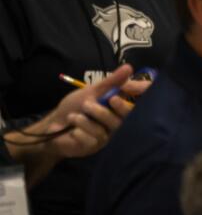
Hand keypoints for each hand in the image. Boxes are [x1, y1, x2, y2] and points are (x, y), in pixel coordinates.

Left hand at [28, 66, 147, 159]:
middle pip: (122, 120)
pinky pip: (93, 140)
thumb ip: (111, 82)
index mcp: (119, 109)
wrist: (52, 125)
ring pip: (105, 130)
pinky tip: (73, 130)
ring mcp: (106, 137)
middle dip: (102, 112)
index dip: (132, 102)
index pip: (136, 107)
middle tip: (87, 104)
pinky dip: (80, 132)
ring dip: (86, 121)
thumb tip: (129, 67)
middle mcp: (117, 124)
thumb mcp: (92, 91)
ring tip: (73, 117)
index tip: (119, 93)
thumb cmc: (74, 107)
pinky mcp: (94, 147)